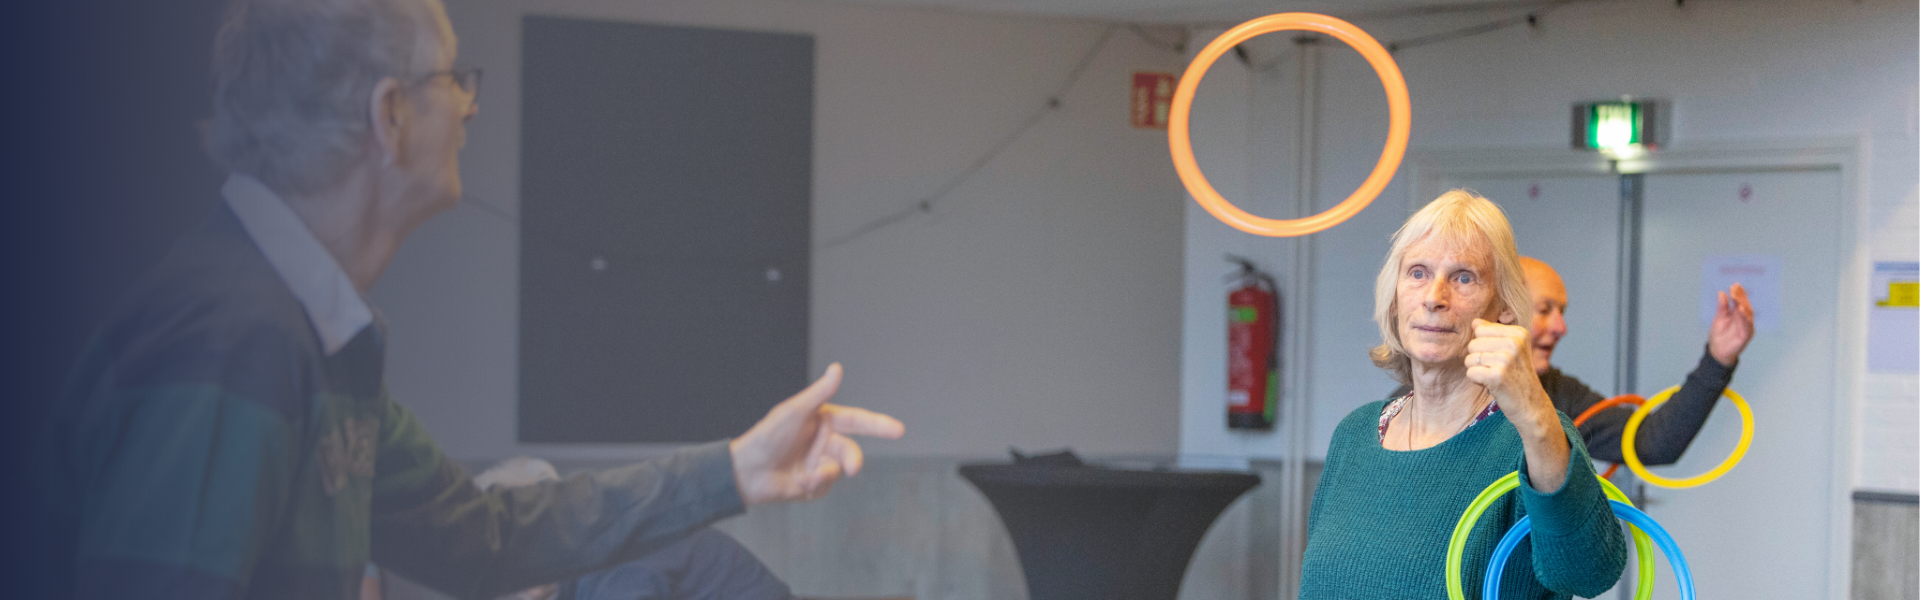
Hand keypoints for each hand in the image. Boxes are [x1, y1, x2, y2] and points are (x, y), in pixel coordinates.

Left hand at [728, 364, 904, 505]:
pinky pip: (826, 487)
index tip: (899, 430)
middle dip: (852, 460)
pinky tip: (799, 482)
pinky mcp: (814, 484)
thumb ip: (820, 393)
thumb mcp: (795, 412)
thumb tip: (837, 369)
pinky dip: (815, 485)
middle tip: (852, 469)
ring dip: (824, 474)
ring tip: (807, 475)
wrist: (747, 470)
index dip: (879, 425)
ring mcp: (820, 463)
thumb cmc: (768, 435)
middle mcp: (824, 441)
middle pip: (850, 451)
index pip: (857, 421)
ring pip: (838, 470)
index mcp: (824, 420)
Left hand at [1464, 318, 1546, 413]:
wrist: (1532, 405)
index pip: (1480, 330)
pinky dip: (1477, 381)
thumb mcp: (1511, 350)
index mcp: (1519, 333)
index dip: (1484, 346)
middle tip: (1497, 370)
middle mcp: (1515, 343)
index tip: (1499, 357)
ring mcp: (1506, 359)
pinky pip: (1470, 372)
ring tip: (1496, 377)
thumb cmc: (1517, 376)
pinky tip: (1492, 385)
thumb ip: (1492, 334)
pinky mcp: (1497, 376)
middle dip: (1478, 359)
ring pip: (1469, 359)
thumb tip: (1475, 322)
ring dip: (1478, 371)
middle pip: (1473, 344)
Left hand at [1708, 283, 1754, 366]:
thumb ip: (1722, 307)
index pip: (1740, 302)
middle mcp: (1744, 320)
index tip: (1735, 284)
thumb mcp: (1719, 318)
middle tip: (1736, 289)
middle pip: (1745, 306)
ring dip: (1744, 306)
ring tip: (1739, 298)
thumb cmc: (1719, 335)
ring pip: (1747, 315)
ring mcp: (1746, 328)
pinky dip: (1745, 318)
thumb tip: (1722, 293)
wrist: (1716, 351)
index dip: (1738, 294)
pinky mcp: (1746, 336)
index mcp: (1738, 315)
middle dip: (1741, 297)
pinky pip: (1747, 326)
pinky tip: (1742, 311)